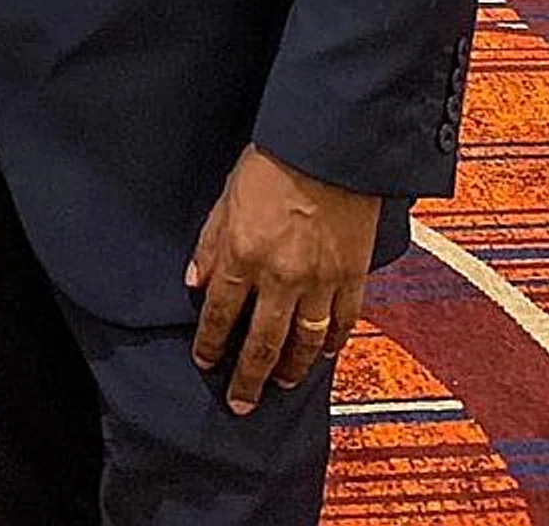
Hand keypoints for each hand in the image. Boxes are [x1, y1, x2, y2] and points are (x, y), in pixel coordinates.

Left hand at [186, 144, 378, 412]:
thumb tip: (196, 283)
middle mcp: (280, 277)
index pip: (219, 314)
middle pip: (261, 343)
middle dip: (247, 378)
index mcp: (244, 254)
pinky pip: (343, 322)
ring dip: (290, 368)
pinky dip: (334, 343)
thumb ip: (211, 243)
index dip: (209, 343)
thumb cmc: (274, 160)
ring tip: (280, 383)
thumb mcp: (228, 196)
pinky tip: (325, 354)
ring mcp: (320, 281)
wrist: (330, 145)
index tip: (204, 362)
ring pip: (304, 343)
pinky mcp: (352, 276)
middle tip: (240, 403)